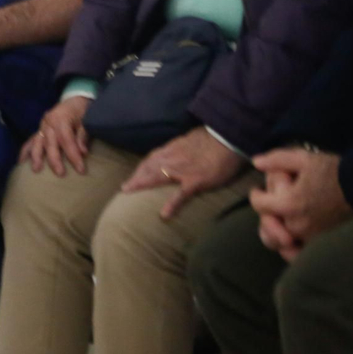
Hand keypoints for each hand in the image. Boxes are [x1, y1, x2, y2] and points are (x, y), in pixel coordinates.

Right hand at [20, 95, 91, 176]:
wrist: (74, 100)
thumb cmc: (81, 111)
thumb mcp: (86, 120)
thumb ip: (82, 136)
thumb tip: (83, 152)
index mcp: (61, 119)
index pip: (67, 140)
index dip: (73, 155)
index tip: (81, 170)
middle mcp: (48, 122)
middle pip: (50, 143)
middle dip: (55, 160)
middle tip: (60, 174)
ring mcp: (41, 126)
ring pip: (36, 142)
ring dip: (36, 157)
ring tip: (36, 170)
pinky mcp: (39, 130)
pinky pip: (30, 141)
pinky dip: (25, 151)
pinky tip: (21, 162)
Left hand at [123, 126, 246, 219]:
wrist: (228, 138)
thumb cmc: (214, 138)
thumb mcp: (194, 139)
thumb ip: (184, 146)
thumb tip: (181, 148)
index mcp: (173, 148)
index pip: (152, 158)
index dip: (142, 167)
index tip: (135, 174)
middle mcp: (173, 158)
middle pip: (149, 167)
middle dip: (136, 177)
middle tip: (125, 188)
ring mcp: (182, 170)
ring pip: (157, 177)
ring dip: (142, 184)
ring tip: (129, 193)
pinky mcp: (195, 181)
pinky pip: (181, 194)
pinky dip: (172, 205)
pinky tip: (164, 215)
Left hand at [250, 149, 352, 258]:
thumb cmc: (332, 171)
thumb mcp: (302, 159)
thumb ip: (276, 160)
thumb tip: (256, 162)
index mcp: (289, 204)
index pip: (258, 205)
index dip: (255, 195)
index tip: (257, 190)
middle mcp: (297, 224)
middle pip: (267, 223)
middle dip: (266, 210)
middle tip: (271, 200)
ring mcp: (310, 236)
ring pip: (279, 239)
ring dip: (274, 229)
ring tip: (276, 218)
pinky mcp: (320, 241)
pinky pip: (296, 253)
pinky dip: (289, 249)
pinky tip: (287, 240)